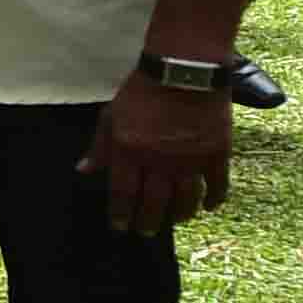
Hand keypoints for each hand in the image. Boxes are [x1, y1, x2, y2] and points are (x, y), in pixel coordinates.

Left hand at [86, 75, 232, 231]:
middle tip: (146, 232)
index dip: (121, 214)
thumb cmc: (143, 90)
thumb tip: (84, 171)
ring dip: (180, 214)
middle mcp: (160, 161)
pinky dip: (214, 199)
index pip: (124, 194)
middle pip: (155, 203)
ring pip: (187, 200)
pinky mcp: (217, 153)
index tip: (120, 227)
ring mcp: (191, 159)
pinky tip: (209, 207)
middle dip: (149, 222)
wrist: (185, 70)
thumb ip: (100, 147)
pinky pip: (218, 185)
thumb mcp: (111, 115)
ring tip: (175, 221)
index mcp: (130, 152)